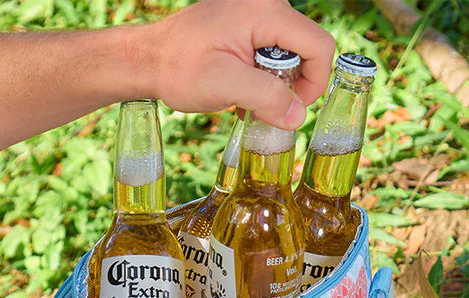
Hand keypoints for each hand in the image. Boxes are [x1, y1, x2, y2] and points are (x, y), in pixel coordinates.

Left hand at [139, 0, 334, 128]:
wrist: (149, 59)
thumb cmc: (179, 67)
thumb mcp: (225, 84)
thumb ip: (266, 97)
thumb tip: (298, 116)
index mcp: (266, 11)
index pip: (319, 46)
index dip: (314, 83)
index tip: (291, 108)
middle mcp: (267, 5)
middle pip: (308, 50)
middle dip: (292, 86)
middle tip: (262, 106)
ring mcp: (258, 14)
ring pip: (292, 56)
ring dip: (276, 86)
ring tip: (247, 99)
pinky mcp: (249, 26)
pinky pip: (274, 54)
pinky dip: (265, 79)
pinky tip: (243, 91)